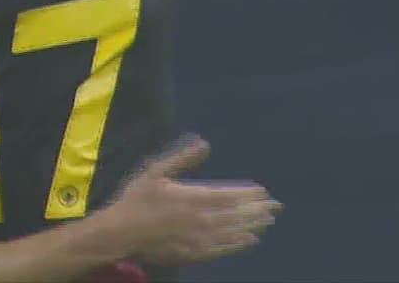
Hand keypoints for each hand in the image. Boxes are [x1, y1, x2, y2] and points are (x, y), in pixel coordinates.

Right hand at [105, 136, 281, 265]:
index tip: (263, 191)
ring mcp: (200, 238)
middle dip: (258, 209)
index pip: (230, 195)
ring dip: (253, 225)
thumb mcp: (156, 171)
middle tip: (277, 207)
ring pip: (234, 231)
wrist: (122, 233)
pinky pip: (223, 249)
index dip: (248, 193)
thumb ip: (182, 158)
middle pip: (237, 214)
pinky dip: (239, 244)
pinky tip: (250, 241)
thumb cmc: (137, 199)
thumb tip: (205, 144)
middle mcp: (203, 219)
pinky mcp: (194, 253)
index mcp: (195, 197)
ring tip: (269, 221)